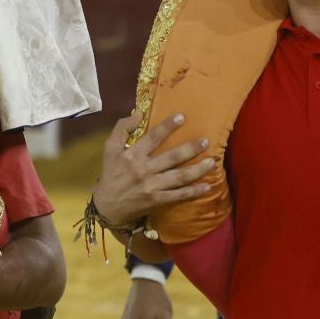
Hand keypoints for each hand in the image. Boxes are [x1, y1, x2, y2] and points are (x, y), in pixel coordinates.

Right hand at [93, 112, 216, 227]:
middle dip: (191, 149)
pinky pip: (178, 195)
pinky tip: (206, 187)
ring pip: (179, 177)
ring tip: (212, 162)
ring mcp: (152, 186)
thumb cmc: (111, 173)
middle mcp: (144, 169)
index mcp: (132, 154)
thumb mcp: (110, 148)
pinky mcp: (157, 200)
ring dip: (197, 170)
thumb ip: (122, 128)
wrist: (107, 206)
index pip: (153, 137)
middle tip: (206, 141)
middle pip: (172, 157)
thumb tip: (138, 112)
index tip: (182, 117)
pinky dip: (193, 192)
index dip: (168, 126)